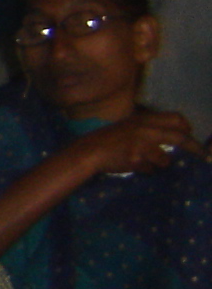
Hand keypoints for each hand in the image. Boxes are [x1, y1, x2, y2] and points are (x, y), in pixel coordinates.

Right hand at [84, 109, 203, 177]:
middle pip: (179, 138)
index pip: (176, 119)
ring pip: (164, 159)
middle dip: (195, 148)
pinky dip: (145, 170)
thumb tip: (175, 133)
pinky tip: (133, 166)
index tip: (190, 135)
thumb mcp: (130, 126)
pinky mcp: (136, 158)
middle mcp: (145, 129)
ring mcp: (141, 144)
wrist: (90, 151)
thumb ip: (149, 128)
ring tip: (144, 162)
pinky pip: (150, 169)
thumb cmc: (109, 139)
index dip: (186, 128)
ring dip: (158, 163)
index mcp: (144, 119)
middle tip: (205, 156)